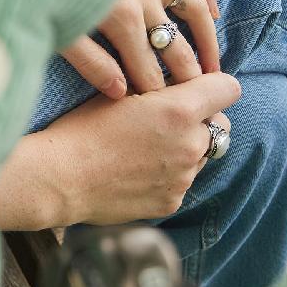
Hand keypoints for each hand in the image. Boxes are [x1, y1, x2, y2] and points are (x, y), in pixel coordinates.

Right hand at [41, 72, 239, 225]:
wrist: (58, 179)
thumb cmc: (81, 131)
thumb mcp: (118, 94)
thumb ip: (159, 89)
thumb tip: (177, 85)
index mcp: (179, 110)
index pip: (228, 89)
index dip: (214, 87)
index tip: (197, 91)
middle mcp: (190, 144)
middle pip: (221, 125)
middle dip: (201, 120)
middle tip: (166, 122)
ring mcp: (183, 177)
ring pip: (201, 156)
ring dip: (183, 150)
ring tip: (143, 151)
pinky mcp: (170, 201)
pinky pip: (180, 182)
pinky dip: (166, 176)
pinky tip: (134, 173)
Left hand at [60, 0, 220, 97]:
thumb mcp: (56, 31)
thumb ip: (91, 64)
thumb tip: (121, 93)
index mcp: (120, 19)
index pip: (148, 69)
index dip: (156, 94)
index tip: (161, 113)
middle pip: (175, 44)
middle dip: (187, 76)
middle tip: (195, 101)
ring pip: (191, 8)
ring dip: (206, 40)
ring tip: (212, 68)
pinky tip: (212, 11)